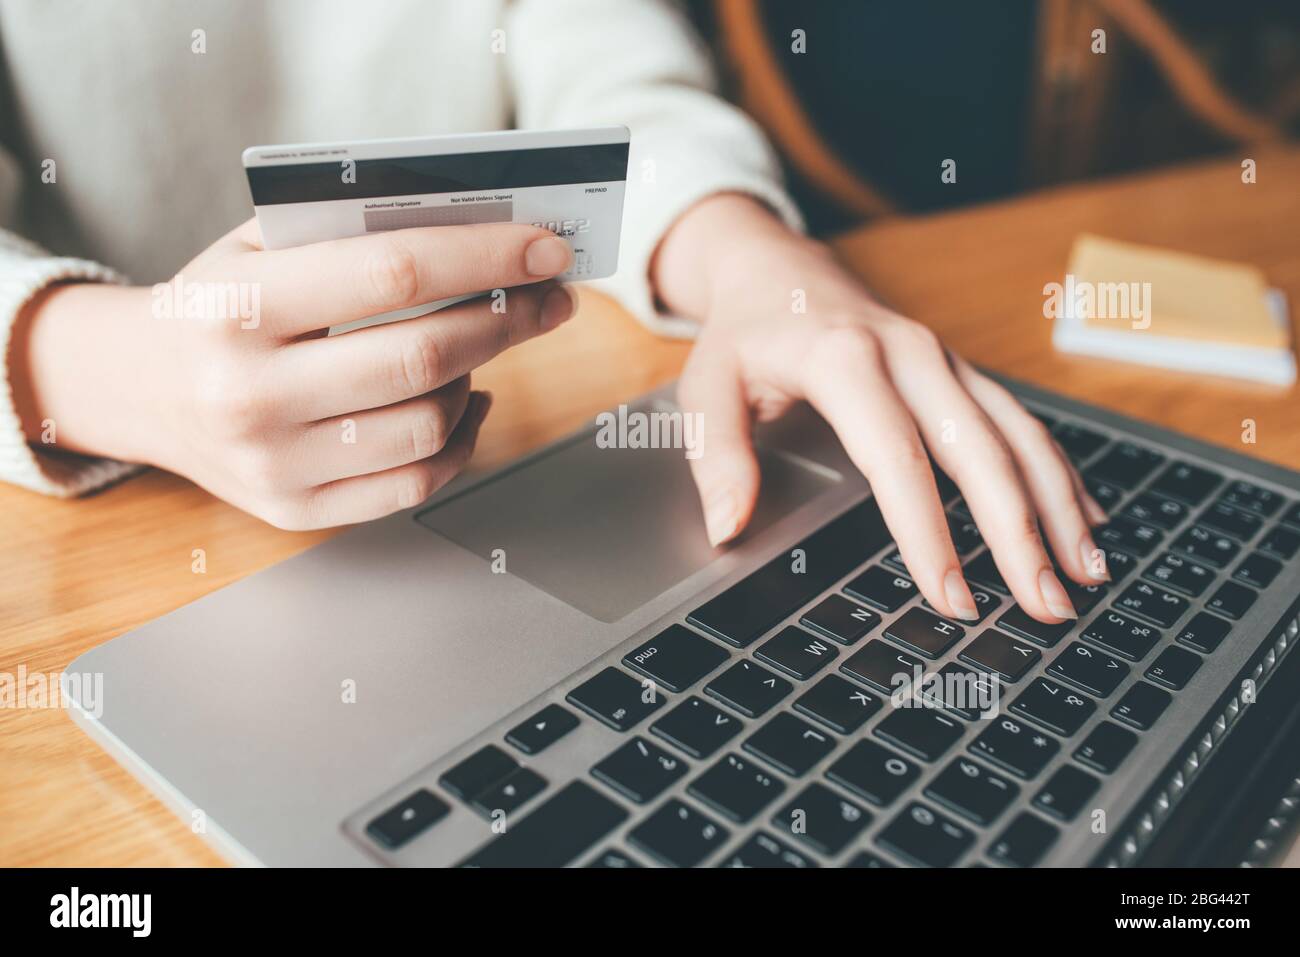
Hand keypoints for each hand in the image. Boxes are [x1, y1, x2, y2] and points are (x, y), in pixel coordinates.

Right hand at [12, 219, 576, 526]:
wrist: (138, 388)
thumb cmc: (218, 303)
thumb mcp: (258, 245)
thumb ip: (352, 232)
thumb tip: (482, 228)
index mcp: (238, 308)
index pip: (393, 273)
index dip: (486, 258)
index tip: (546, 248)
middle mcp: (251, 394)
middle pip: (422, 357)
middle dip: (508, 320)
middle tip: (549, 298)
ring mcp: (274, 465)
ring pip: (429, 425)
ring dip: (480, 377)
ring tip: (486, 343)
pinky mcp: (298, 510)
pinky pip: (416, 483)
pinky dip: (462, 440)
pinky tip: (468, 400)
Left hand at [655, 196, 1107, 623]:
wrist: (779, 269)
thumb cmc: (746, 333)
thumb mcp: (706, 385)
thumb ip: (717, 456)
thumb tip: (730, 528)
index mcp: (847, 361)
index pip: (898, 460)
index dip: (930, 534)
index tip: (953, 596)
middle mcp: (912, 356)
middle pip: (982, 451)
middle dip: (1021, 534)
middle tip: (1047, 606)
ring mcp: (946, 361)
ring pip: (1019, 435)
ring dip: (1058, 507)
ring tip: (1087, 574)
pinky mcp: (962, 371)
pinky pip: (1022, 422)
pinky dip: (1058, 472)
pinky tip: (1084, 519)